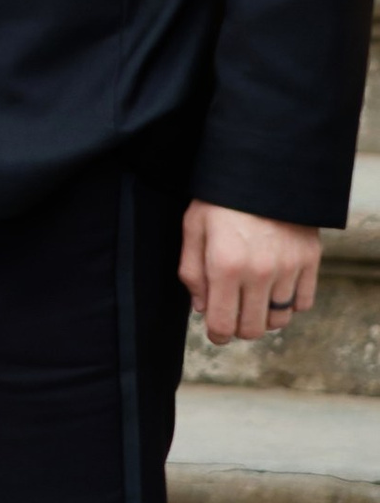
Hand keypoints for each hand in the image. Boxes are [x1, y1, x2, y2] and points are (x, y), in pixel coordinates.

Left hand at [180, 200, 321, 345]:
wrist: (262, 168)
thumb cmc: (220, 198)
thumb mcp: (193, 228)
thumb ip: (192, 272)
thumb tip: (202, 308)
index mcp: (225, 266)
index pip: (223, 324)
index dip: (217, 334)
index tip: (216, 332)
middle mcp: (259, 272)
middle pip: (253, 329)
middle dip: (239, 328)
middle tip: (234, 314)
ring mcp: (288, 267)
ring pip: (279, 320)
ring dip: (265, 317)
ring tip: (254, 299)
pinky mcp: (309, 260)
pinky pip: (303, 303)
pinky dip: (290, 304)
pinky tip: (276, 289)